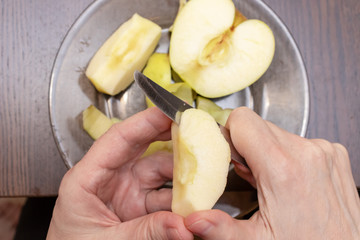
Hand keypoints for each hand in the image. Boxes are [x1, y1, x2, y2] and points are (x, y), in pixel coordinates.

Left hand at [47, 107, 192, 239]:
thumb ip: (146, 232)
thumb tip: (184, 225)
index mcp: (87, 178)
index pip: (117, 138)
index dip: (145, 122)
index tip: (169, 111)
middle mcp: (108, 178)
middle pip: (141, 146)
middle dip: (168, 134)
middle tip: (193, 127)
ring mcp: (126, 190)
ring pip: (159, 171)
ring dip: (181, 172)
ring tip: (201, 173)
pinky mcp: (138, 205)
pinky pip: (165, 194)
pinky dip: (181, 197)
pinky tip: (194, 198)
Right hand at [185, 107, 359, 239]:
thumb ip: (221, 229)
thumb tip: (193, 221)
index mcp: (283, 168)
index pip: (241, 120)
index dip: (227, 134)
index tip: (226, 156)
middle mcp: (307, 152)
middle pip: (257, 125)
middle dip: (245, 147)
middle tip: (249, 177)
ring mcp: (323, 150)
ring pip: (276, 132)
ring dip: (265, 151)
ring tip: (270, 182)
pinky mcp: (333, 153)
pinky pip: (297, 140)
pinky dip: (286, 154)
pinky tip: (288, 180)